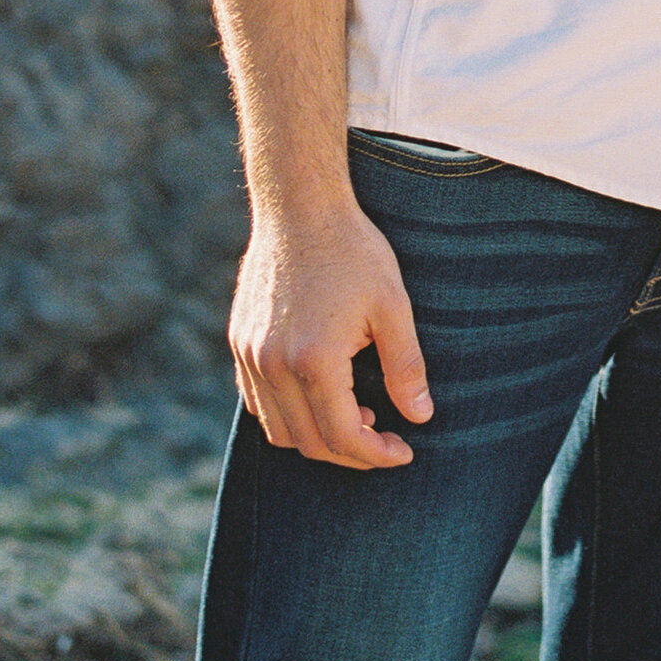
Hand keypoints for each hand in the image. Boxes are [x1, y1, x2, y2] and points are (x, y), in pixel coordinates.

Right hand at [227, 194, 434, 467]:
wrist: (299, 205)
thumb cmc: (352, 250)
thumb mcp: (392, 305)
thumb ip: (406, 367)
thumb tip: (421, 416)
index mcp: (315, 361)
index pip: (343, 437)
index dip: (377, 455)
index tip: (403, 451)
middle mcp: (273, 365)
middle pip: (309, 443)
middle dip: (351, 454)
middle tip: (385, 440)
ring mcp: (250, 355)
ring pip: (277, 429)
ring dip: (316, 437)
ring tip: (356, 415)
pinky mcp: (239, 342)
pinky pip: (256, 401)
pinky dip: (287, 414)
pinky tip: (319, 394)